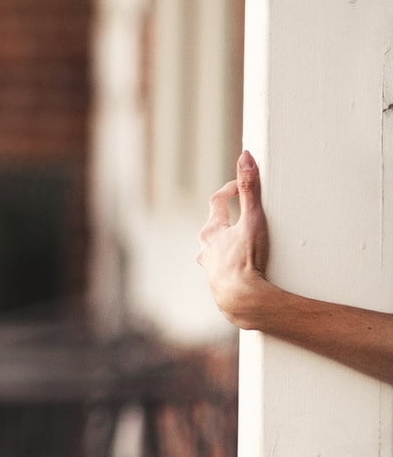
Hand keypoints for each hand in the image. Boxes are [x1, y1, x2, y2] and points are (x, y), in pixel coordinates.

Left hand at [197, 150, 271, 328]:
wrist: (240, 298)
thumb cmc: (246, 259)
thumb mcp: (252, 220)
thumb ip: (250, 189)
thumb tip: (245, 158)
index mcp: (212, 230)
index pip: (217, 201)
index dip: (230, 190)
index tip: (240, 185)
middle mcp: (205, 247)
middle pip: (214, 225)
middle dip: (227, 215)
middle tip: (241, 210)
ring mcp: (209, 265)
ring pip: (214, 247)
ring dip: (226, 240)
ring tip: (241, 239)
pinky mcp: (216, 281)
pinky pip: (221, 265)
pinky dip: (230, 260)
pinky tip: (238, 266)